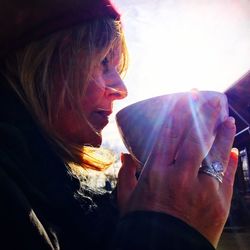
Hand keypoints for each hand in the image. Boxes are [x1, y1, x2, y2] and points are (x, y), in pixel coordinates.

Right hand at [117, 95, 237, 247]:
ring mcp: (202, 190)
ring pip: (214, 153)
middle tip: (208, 97)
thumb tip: (124, 156)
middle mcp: (179, 177)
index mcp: (155, 174)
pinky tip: (233, 148)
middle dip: (201, 114)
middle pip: (192, 138)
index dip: (177, 116)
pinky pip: (227, 176)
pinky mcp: (219, 204)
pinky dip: (230, 161)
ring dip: (221, 133)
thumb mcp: (128, 198)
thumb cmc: (143, 223)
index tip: (183, 101)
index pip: (167, 136)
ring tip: (227, 117)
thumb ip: (126, 174)